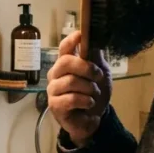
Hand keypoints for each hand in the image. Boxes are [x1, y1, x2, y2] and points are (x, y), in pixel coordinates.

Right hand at [46, 31, 111, 147]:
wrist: (94, 117)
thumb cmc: (94, 93)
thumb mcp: (101, 74)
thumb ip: (96, 59)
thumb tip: (95, 41)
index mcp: (66, 63)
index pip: (64, 48)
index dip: (71, 40)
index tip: (80, 35)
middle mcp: (56, 74)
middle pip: (65, 62)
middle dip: (86, 68)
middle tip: (98, 75)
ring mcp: (53, 89)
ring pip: (70, 82)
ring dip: (89, 88)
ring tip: (94, 94)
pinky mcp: (55, 105)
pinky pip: (71, 98)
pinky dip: (85, 100)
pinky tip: (89, 103)